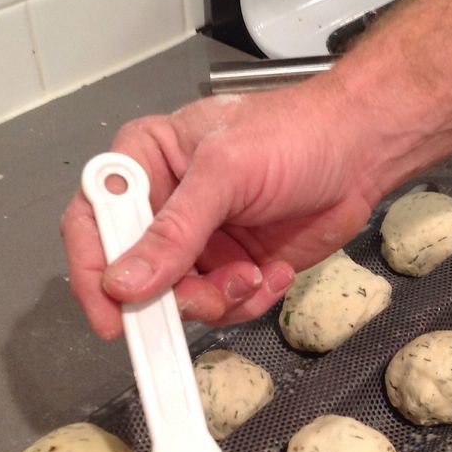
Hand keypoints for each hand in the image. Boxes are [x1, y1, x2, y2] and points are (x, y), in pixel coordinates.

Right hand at [60, 87, 379, 338]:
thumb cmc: (294, 135)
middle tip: (206, 295)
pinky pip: (223, 306)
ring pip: (181, 300)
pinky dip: (249, 300)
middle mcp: (164, 207)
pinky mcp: (234, 266)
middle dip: (172, 296)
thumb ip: (174, 231)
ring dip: (218, 299)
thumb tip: (123, 282)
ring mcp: (200, 242)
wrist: (360, 152)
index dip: (92, 272)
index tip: (110, 317)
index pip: (92, 222)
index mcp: (144, 164)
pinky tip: (274, 272)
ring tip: (251, 272)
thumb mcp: (225, 173)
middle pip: (135, 276)